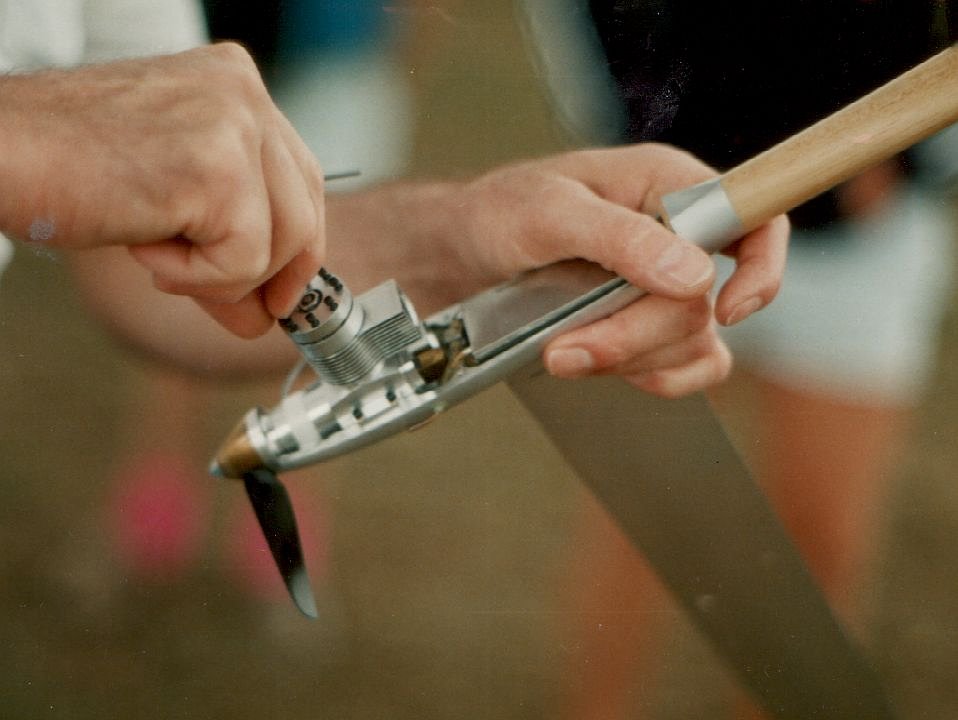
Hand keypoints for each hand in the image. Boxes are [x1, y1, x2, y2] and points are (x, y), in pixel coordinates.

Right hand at [0, 43, 324, 337]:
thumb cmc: (67, 169)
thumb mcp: (172, 201)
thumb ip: (229, 242)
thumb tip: (268, 315)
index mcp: (235, 84)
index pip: (302, 180)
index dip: (298, 248)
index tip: (280, 294)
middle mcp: (243, 91)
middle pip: (304, 214)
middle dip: (273, 277)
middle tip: (234, 309)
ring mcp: (234, 124)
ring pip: (280, 245)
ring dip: (219, 278)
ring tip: (157, 253)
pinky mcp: (218, 169)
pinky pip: (242, 263)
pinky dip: (191, 279)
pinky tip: (143, 246)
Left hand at [448, 144, 787, 396]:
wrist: (460, 254)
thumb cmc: (498, 212)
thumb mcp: (546, 212)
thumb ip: (617, 236)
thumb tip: (692, 274)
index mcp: (667, 186)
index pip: (755, 217)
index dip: (762, 267)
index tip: (730, 310)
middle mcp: (678, 235)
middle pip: (705, 302)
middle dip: (635, 334)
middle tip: (567, 347)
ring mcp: (664, 286)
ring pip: (692, 341)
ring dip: (627, 357)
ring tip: (559, 351)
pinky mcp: (646, 324)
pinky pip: (683, 364)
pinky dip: (650, 376)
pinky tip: (601, 367)